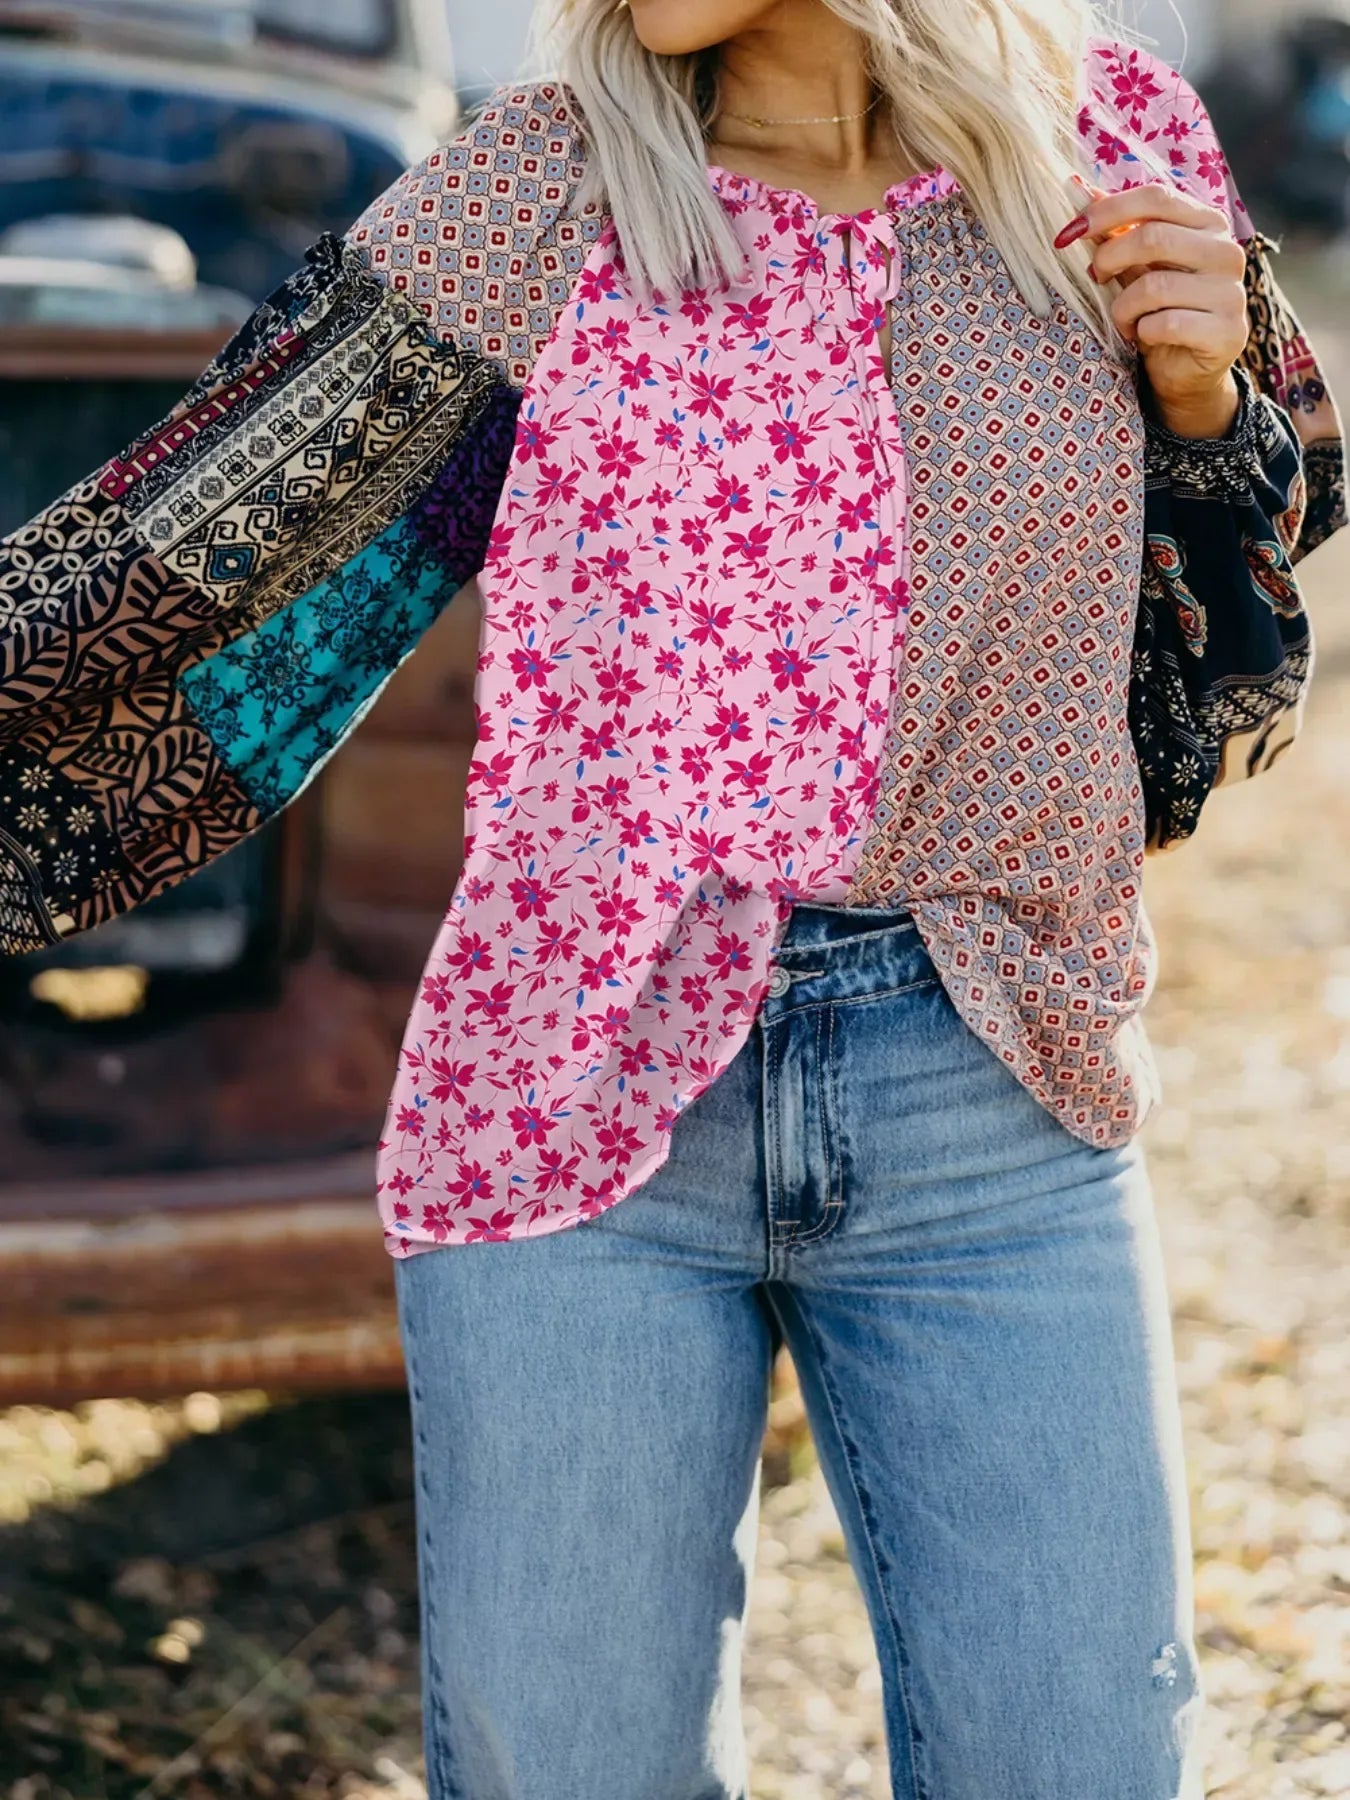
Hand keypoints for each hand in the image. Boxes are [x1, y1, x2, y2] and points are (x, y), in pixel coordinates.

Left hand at [1055, 180, 1248, 437]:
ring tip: (1122, 320)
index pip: (1156, 197)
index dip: (1108, 211)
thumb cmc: (1159, 309)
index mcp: (1207, 224)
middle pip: (1153, 237)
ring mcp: (1231, 292)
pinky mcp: (1226, 332)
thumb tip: (1074, 188)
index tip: (1070, 232)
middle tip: (1096, 277)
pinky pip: (1167, 324)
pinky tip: (1143, 338)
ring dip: (1122, 307)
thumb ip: (1115, 230)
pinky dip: (1143, 332)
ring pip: (1155, 286)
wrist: (1186, 369)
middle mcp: (1226, 252)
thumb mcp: (1136, 265)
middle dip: (1109, 258)